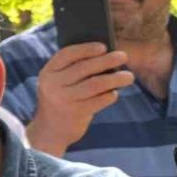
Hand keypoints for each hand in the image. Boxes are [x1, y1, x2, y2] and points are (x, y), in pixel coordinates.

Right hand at [26, 42, 133, 156]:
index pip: (67, 54)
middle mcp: (53, 85)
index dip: (86, 49)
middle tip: (123, 56)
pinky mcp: (75, 113)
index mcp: (48, 73)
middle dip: (107, 60)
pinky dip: (110, 96)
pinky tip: (114, 94)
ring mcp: (64, 100)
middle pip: (84, 68)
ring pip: (96, 84)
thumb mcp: (58, 82)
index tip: (104, 46)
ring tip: (129, 77)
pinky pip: (99, 100)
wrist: (49, 131)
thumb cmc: (61, 99)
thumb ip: (73, 68)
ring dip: (115, 79)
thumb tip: (106, 54)